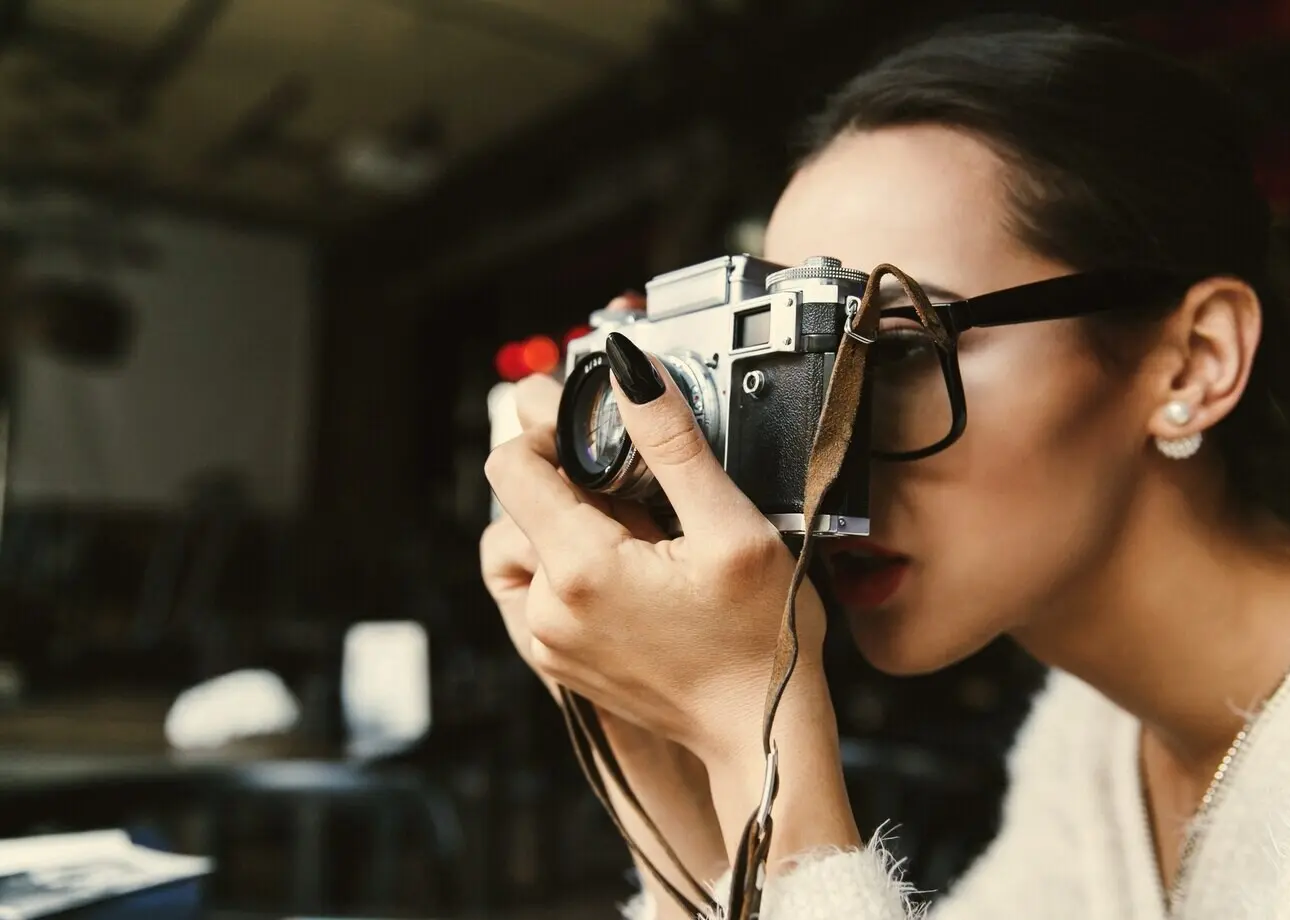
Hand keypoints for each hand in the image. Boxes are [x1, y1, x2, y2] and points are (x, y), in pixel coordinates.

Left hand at [485, 330, 829, 762]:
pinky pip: (537, 588)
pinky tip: (627, 566)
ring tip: (635, 530)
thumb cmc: (761, 639)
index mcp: (581, 568)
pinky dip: (569, 564)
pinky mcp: (558, 660)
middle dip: (572, 478)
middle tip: (642, 489)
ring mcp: (548, 640)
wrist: (759, 734)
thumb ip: (673, 443)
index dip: (546, 429)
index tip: (592, 425)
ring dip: (567, 521)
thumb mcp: (731, 528)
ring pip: (526, 544)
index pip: (511, 465)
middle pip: (521, 502)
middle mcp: (548, 608)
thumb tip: (627, 371)